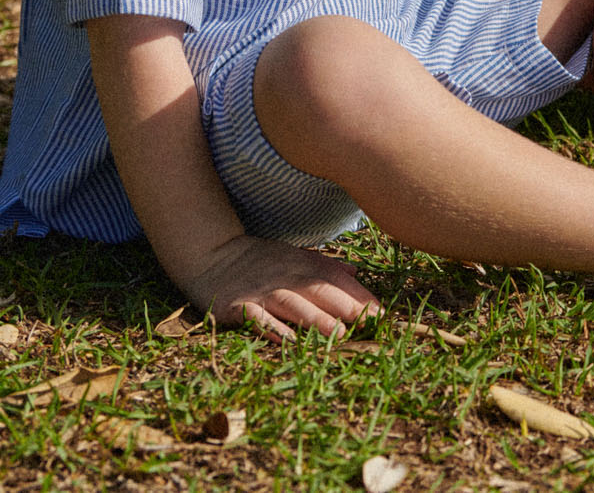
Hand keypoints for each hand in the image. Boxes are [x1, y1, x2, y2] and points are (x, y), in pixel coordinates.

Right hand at [182, 234, 380, 340]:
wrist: (211, 253)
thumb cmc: (259, 259)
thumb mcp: (294, 255)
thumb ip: (325, 264)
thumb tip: (357, 272)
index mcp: (302, 262)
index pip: (336, 278)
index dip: (359, 295)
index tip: (381, 313)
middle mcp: (286, 274)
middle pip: (320, 290)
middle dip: (347, 306)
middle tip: (371, 323)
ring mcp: (262, 290)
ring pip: (294, 304)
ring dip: (317, 319)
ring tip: (339, 334)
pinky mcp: (238, 305)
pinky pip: (258, 318)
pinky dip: (275, 329)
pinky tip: (291, 341)